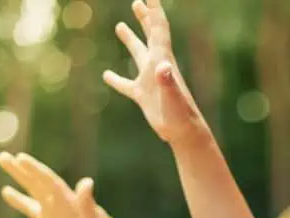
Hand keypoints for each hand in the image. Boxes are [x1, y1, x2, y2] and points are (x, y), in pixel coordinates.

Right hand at [0, 152, 116, 217]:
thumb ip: (87, 202)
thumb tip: (87, 182)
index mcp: (67, 199)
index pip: (48, 181)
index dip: (35, 170)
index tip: (20, 158)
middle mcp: (58, 200)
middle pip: (37, 181)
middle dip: (20, 169)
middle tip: (2, 156)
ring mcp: (52, 209)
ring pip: (31, 189)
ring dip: (17, 176)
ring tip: (3, 159)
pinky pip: (30, 208)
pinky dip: (18, 200)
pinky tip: (6, 191)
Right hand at [103, 0, 206, 144]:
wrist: (183, 133)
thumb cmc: (180, 115)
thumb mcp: (172, 97)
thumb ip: (167, 81)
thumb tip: (161, 66)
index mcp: (163, 61)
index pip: (159, 31)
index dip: (155, 12)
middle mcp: (156, 66)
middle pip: (150, 36)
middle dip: (144, 18)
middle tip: (137, 2)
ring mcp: (149, 80)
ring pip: (137, 55)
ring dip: (130, 40)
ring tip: (119, 26)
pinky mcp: (143, 95)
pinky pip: (126, 84)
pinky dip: (116, 79)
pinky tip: (106, 75)